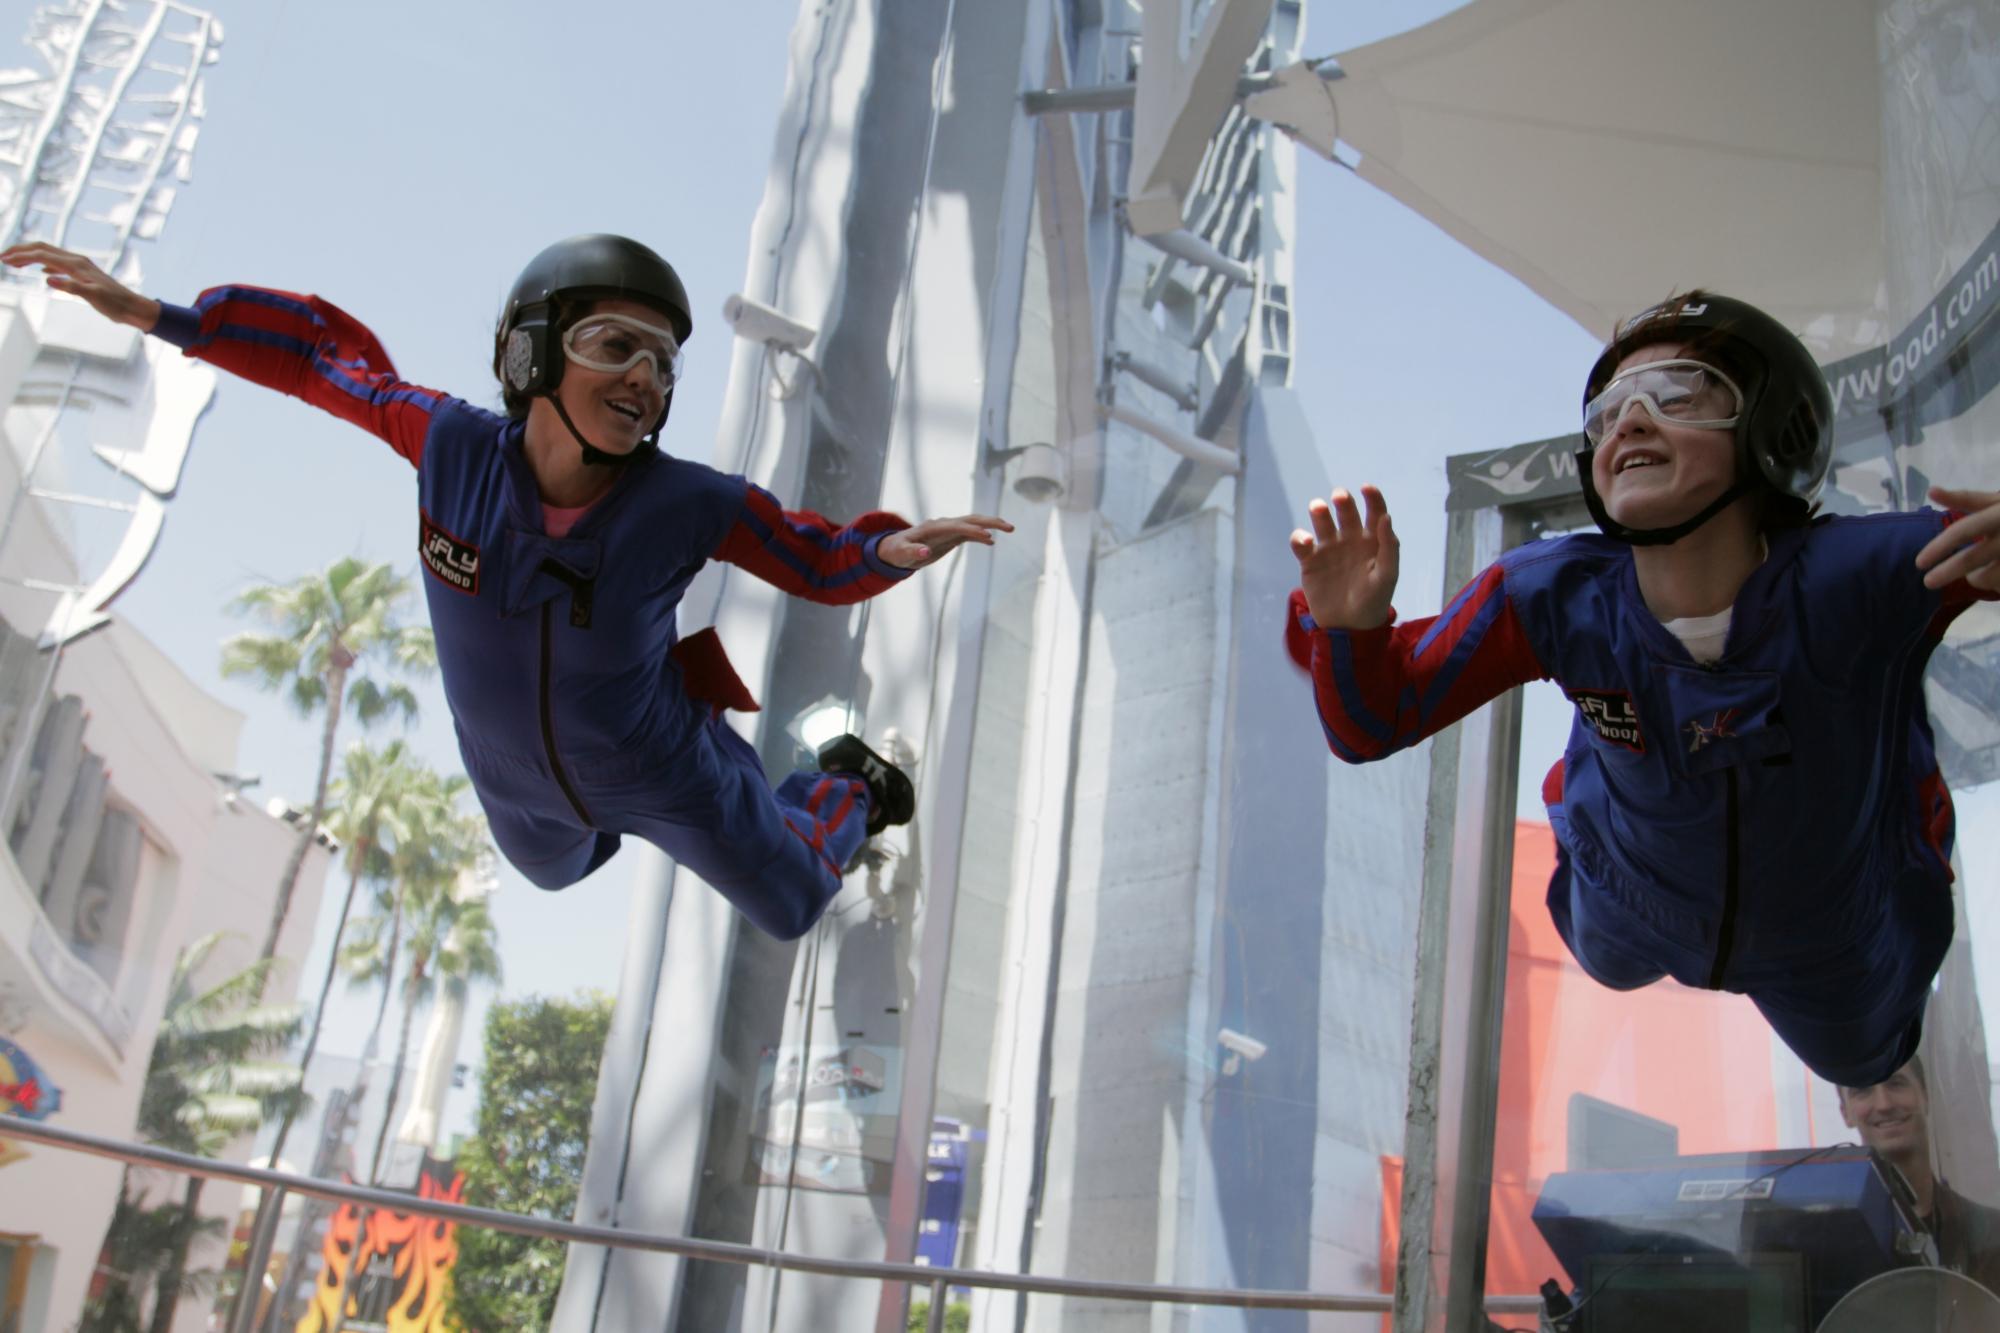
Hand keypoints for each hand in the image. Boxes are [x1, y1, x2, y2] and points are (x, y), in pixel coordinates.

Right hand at [0, 242, 159, 330]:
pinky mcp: (83, 274)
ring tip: (14, 263)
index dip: (21, 256)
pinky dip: (45, 264)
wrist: (133, 307)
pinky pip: (59, 264)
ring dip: (30, 256)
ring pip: (49, 255)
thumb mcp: (93, 297)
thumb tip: (46, 278)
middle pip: (42, 248)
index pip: (42, 255)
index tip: (3, 260)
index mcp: (76, 264)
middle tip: (2, 258)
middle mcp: (77, 261)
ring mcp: (80, 266)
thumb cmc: (115, 304)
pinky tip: (41, 272)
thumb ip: (70, 287)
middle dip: (20, 251)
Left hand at [878, 514, 1014, 569]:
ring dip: (991, 525)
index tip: (987, 536)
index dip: (972, 530)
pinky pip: (969, 533)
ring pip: (973, 523)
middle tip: (1009, 527)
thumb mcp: (901, 555)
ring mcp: (948, 529)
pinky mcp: (951, 536)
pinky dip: (982, 535)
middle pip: (970, 519)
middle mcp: (943, 525)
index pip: (956, 526)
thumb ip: (913, 553)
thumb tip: (925, 552)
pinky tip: (992, 541)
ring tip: (1010, 529)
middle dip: (990, 522)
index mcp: (933, 527)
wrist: (895, 549)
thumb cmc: (896, 552)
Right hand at [1290, 485, 1398, 628]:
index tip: (1366, 488)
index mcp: (1372, 540)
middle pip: (1345, 512)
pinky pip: (1302, 543)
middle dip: (1342, 501)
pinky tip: (1305, 541)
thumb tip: (1386, 517)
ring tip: (1318, 508)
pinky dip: (1300, 537)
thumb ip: (1389, 547)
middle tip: (1339, 497)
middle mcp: (1350, 539)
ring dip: (1319, 511)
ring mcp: (1329, 549)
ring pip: (1322, 522)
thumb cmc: (1374, 600)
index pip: (1374, 512)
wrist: (1349, 627)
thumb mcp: (1387, 576)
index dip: (1372, 498)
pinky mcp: (1310, 561)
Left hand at [1917, 486, 1999, 592]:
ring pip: (1987, 577)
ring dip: (1976, 578)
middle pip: (1972, 559)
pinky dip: (1995, 583)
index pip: (1964, 531)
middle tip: (1928, 582)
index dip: (1940, 547)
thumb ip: (1968, 498)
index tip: (1919, 563)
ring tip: (1973, 573)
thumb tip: (1931, 491)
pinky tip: (1996, 575)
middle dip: (1947, 572)